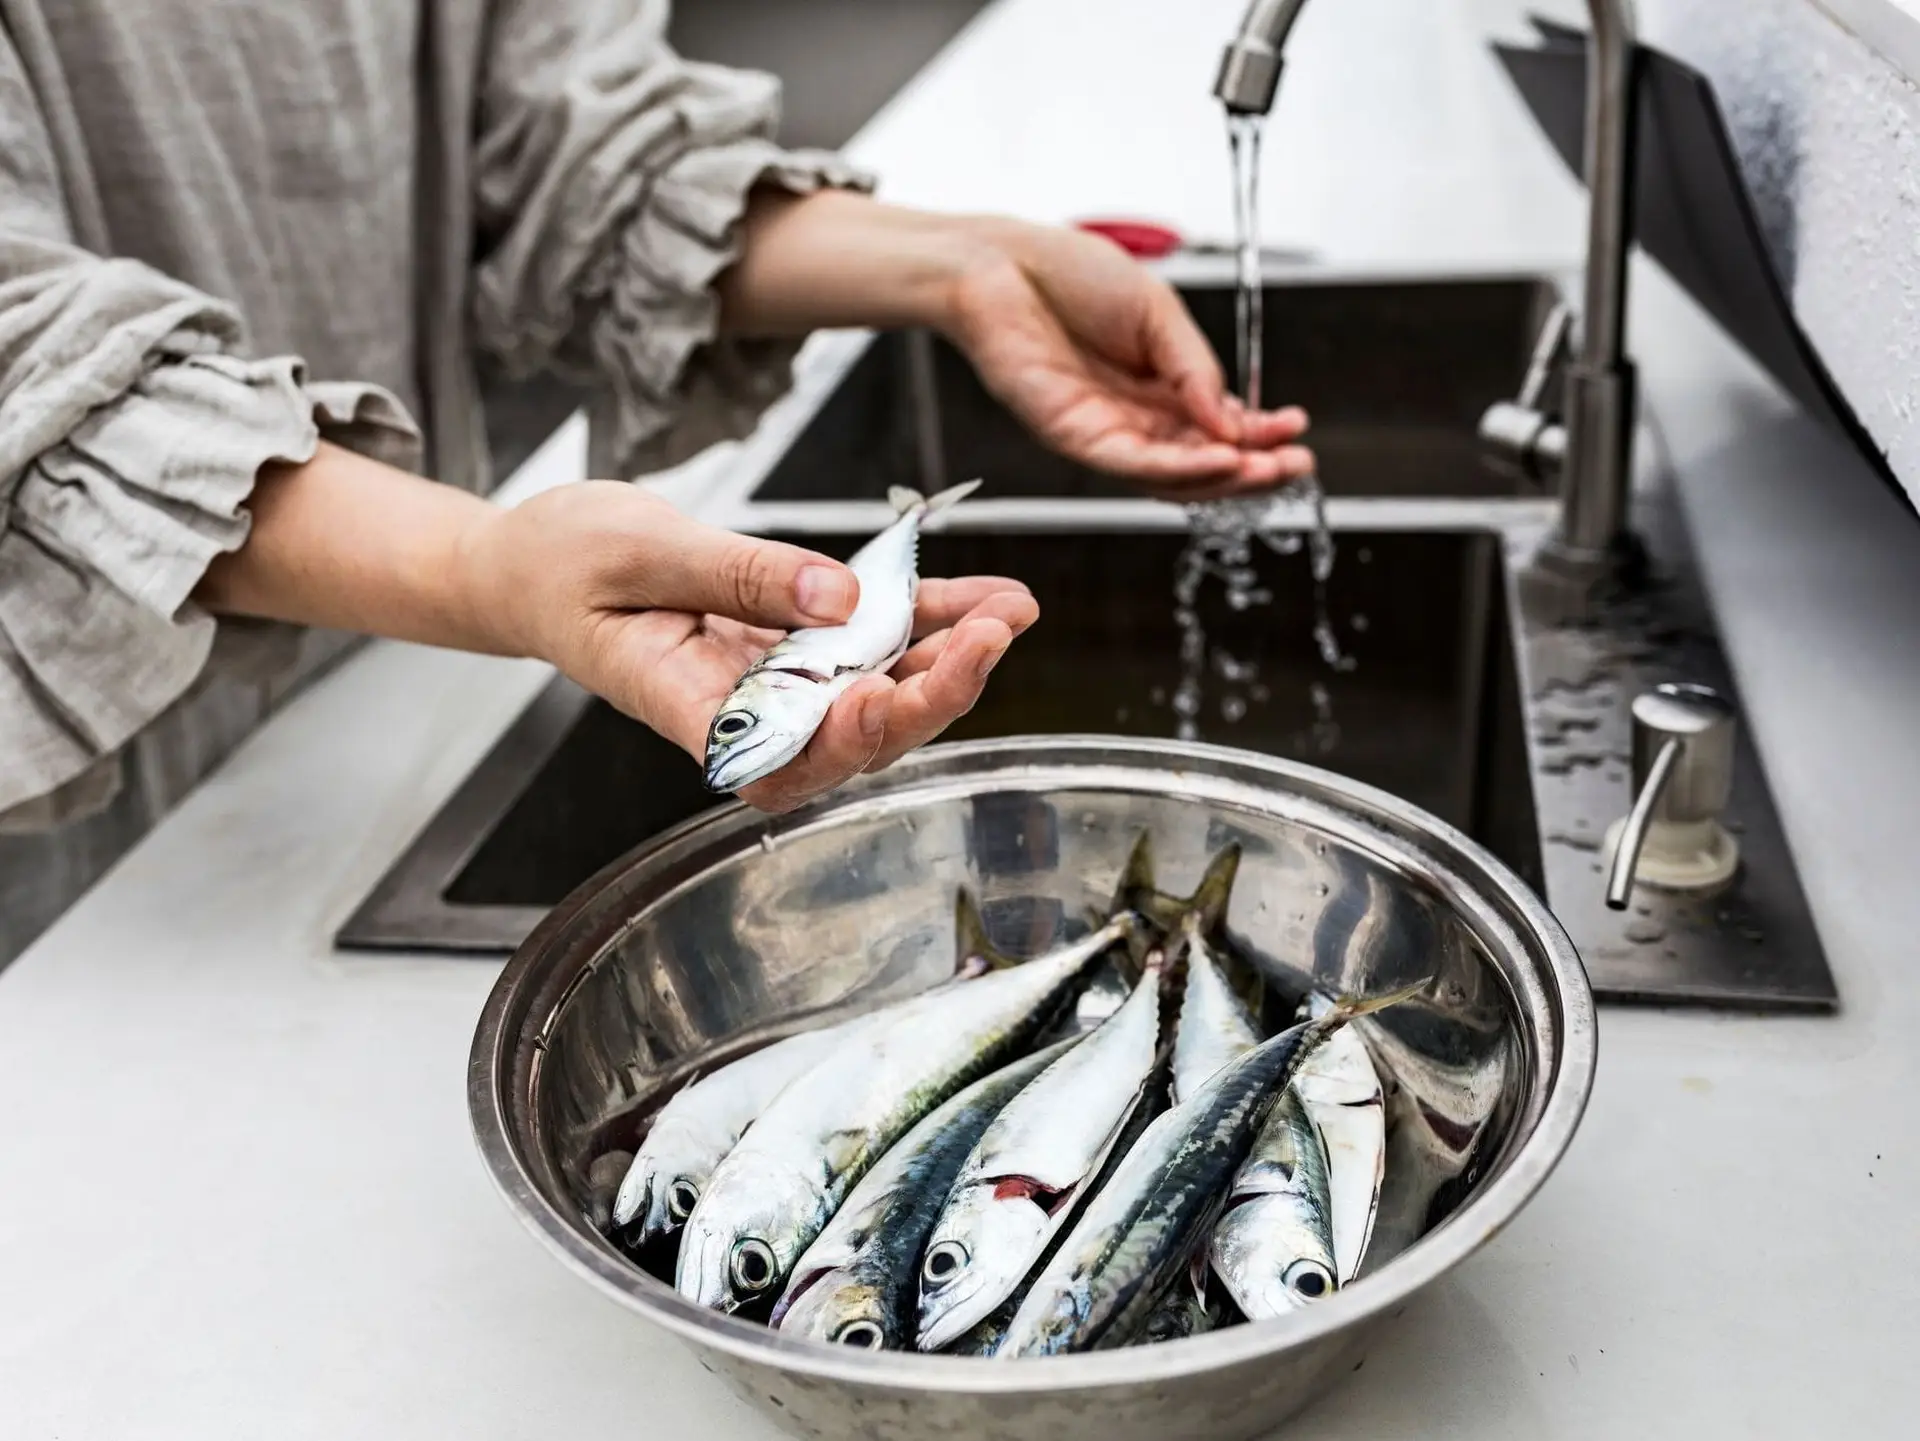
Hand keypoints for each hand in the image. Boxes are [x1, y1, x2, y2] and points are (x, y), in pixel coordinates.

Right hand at [460, 483, 1037, 812]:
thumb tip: (838, 597)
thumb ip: (740, 575)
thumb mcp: (641, 548)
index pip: (782, 761)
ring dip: (952, 657)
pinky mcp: (798, 643)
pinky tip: (992, 598)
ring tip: (1011, 611)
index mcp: (687, 708)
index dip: (846, 742)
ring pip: (882, 692)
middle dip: (931, 694)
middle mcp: (746, 711)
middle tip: (989, 636)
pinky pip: (877, 641)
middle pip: (854, 737)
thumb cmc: (563, 567)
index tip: (888, 694)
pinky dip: (936, 618)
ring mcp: (777, 682)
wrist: (535, 566)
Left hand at [941, 221, 1313, 500]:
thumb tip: (1232, 419)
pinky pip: (1129, 462)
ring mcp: (1102, 431)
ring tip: (1267, 470)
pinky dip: (1177, 466)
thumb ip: (1195, 366)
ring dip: (1222, 477)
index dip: (1259, 434)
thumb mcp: (1158, 314)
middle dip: (1252, 468)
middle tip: (1297, 466)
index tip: (1298, 431)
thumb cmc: (1070, 277)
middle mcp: (1132, 418)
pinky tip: (1218, 459)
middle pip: (1198, 461)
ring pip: (1168, 474)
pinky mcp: (1070, 434)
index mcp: (1157, 386)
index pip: (1216, 427)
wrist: (1001, 262)